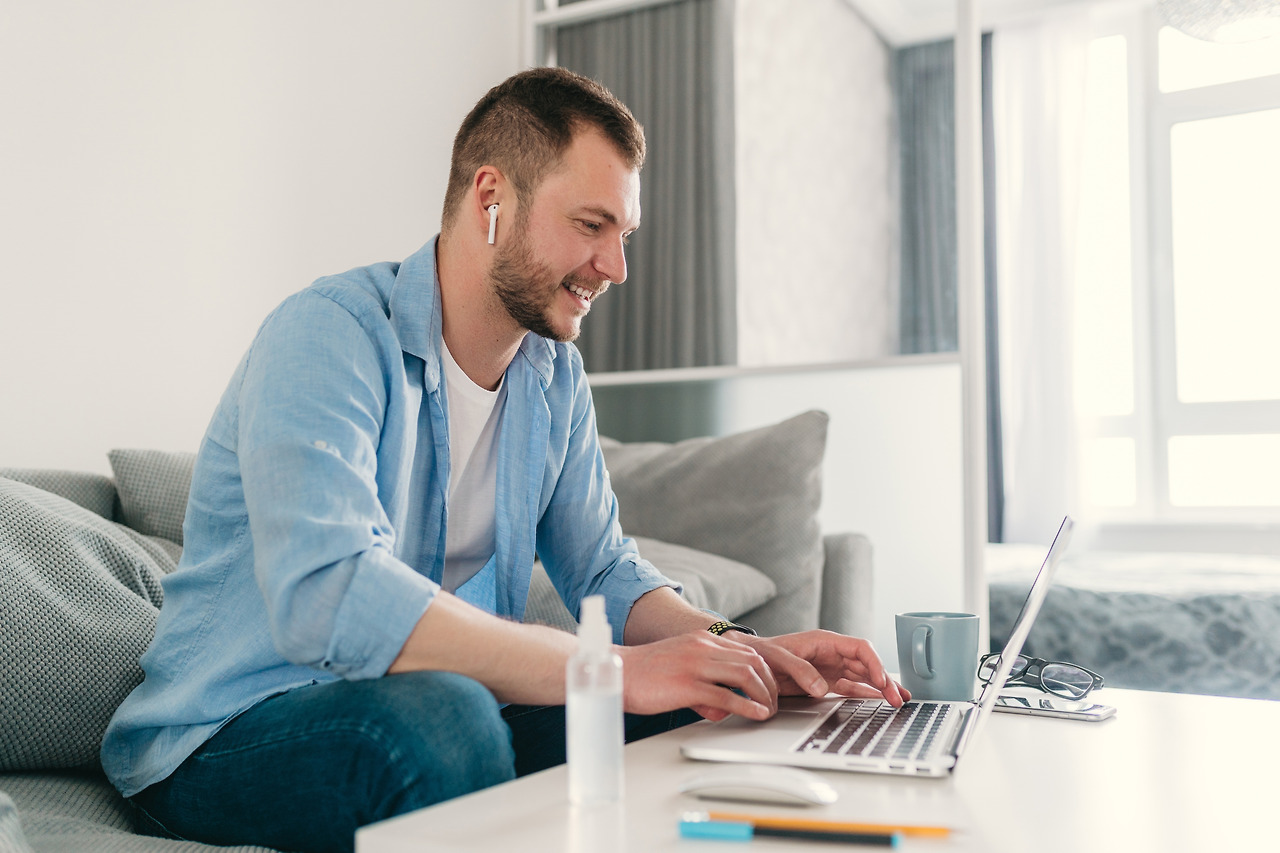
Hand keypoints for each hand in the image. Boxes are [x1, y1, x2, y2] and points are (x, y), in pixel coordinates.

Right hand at [616, 632, 779, 722]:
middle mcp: (702, 648)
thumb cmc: (644, 674)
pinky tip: (755, 715)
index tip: (771, 688)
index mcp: (701, 640)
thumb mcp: (680, 666)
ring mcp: (695, 665)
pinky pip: (727, 696)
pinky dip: (747, 707)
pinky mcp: (687, 685)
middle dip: (770, 684)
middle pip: (753, 661)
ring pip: (746, 675)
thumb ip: (704, 680)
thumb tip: (722, 706)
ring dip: (764, 696)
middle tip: (774, 703)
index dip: (766, 671)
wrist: (615, 672)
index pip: (747, 651)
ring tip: (768, 711)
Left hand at [730, 630, 909, 706]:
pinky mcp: (825, 681)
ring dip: (880, 688)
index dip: (875, 663)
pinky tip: (877, 700)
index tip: (883, 680)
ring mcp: (830, 667)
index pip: (860, 648)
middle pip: (866, 664)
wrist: (749, 661)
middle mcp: (832, 653)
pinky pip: (850, 687)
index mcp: (825, 641)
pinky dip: (865, 694)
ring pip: (863, 677)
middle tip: (898, 697)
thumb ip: (802, 671)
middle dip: (884, 680)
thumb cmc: (763, 653)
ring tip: (898, 700)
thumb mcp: (780, 659)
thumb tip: (822, 688)